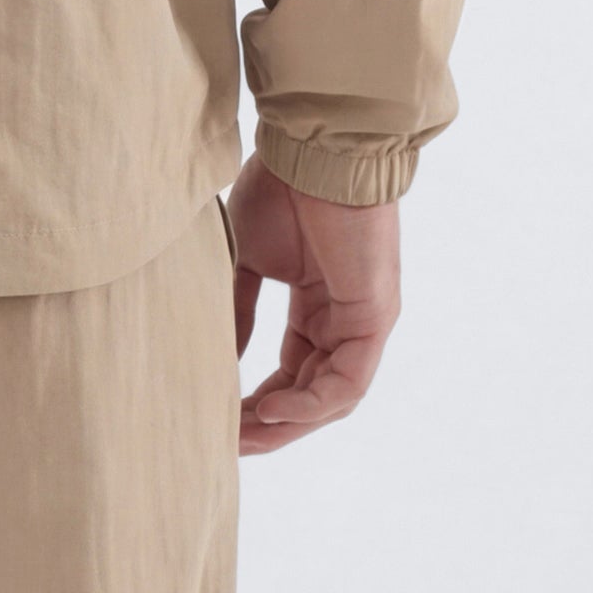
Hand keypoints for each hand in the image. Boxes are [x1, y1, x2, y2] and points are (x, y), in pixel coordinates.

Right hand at [229, 160, 400, 455]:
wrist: (316, 148)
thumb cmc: (284, 188)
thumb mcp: (248, 260)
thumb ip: (237, 309)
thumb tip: (218, 358)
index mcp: (318, 306)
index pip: (291, 373)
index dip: (256, 404)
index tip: (216, 422)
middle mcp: (346, 321)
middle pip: (311, 395)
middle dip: (268, 425)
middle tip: (225, 444)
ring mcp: (364, 322)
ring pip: (331, 398)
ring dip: (287, 424)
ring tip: (243, 438)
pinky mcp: (375, 317)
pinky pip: (347, 382)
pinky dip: (310, 403)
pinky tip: (273, 410)